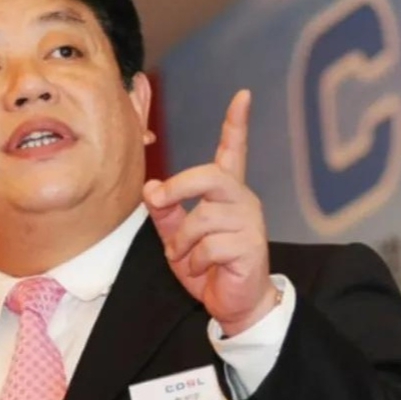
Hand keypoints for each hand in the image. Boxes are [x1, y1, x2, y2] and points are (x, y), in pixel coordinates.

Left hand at [142, 90, 277, 335]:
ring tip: (188, 257)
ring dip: (182, 243)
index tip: (243, 96)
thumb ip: (165, 212)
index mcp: (227, 192)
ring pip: (201, 218)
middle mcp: (242, 200)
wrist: (235, 304)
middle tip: (160, 201)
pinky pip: (208, 245)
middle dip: (179, 187)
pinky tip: (205, 269)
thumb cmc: (208, 267)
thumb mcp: (178, 238)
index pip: (233, 151)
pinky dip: (195, 261)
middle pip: (210, 175)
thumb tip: (150, 188)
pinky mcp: (250, 245)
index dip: (237, 123)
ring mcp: (249, 222)